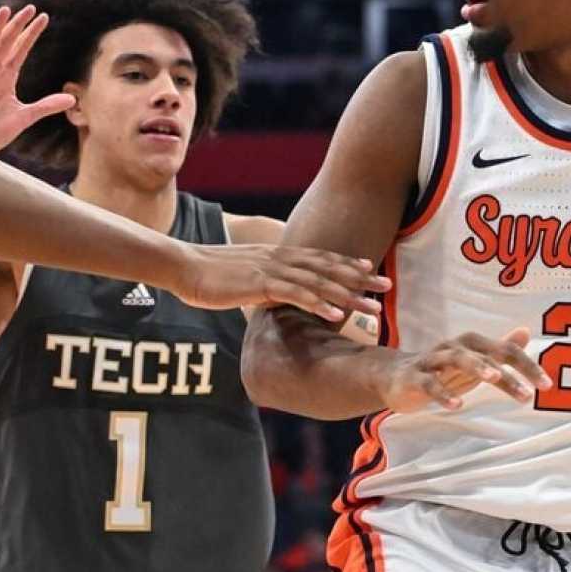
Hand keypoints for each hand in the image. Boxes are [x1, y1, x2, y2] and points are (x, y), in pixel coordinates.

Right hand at [0, 4, 75, 152]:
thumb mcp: (26, 117)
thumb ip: (46, 105)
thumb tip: (72, 99)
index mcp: (5, 77)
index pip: (20, 50)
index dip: (31, 34)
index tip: (44, 17)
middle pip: (5, 44)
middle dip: (16, 26)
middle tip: (29, 8)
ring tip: (3, 13)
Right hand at [178, 242, 391, 317]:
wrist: (182, 265)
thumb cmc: (209, 274)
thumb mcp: (245, 275)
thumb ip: (265, 281)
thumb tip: (276, 293)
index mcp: (279, 255)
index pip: (321, 258)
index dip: (347, 263)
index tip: (370, 268)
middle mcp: (281, 259)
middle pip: (329, 268)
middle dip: (360, 278)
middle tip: (388, 285)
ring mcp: (272, 271)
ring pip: (319, 282)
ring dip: (349, 295)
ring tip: (372, 307)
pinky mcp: (260, 285)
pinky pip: (296, 295)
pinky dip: (318, 305)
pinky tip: (337, 316)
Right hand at [376, 328, 551, 412]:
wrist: (393, 376)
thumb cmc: (442, 370)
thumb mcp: (474, 361)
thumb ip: (499, 349)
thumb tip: (526, 332)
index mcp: (472, 344)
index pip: (505, 350)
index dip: (527, 366)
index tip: (546, 385)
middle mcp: (455, 347)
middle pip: (485, 354)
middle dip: (509, 372)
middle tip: (529, 392)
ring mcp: (433, 361)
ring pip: (457, 359)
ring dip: (477, 367)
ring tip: (494, 378)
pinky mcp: (415, 378)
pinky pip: (430, 384)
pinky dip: (443, 393)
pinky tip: (457, 404)